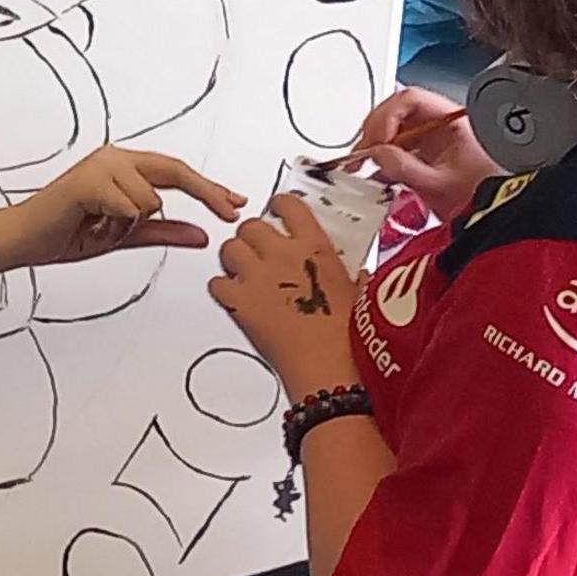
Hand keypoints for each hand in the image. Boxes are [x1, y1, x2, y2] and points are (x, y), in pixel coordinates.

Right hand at [17, 147, 244, 265]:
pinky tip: (89, 224)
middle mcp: (114, 157)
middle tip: (230, 213)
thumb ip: (164, 232)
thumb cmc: (67, 233)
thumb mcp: (126, 235)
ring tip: (99, 227)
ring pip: (150, 199)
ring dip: (130, 224)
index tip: (236, 202)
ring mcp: (101, 165)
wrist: (24, 240)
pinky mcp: (89, 180)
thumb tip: (202, 235)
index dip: (208, 187)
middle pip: (175, 170)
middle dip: (207, 192)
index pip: (175, 172)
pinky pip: (129, 208)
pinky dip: (115, 226)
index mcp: (122, 166)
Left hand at [209, 195, 360, 397]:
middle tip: (259, 251)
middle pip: (251, 225)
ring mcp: (257, 278)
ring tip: (244, 273)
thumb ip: (352, 276)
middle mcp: (282, 255)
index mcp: (314, 247)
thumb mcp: (359, 295)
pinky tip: (235, 298)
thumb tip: (360, 275)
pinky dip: (222, 289)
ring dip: (234, 259)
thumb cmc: (348, 338)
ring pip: (229, 248)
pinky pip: (216, 283)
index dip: (278, 206)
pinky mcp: (238, 303)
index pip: (288, 205)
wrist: (329, 370)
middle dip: (252, 237)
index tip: (275, 210)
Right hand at [357, 87, 496, 221]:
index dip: (387, 115)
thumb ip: (404, 167)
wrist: (496, 215)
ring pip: (395, 129)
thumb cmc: (481, 196)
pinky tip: (376, 172)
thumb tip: (376, 154)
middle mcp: (440, 125)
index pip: (410, 99)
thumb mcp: (438, 183)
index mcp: (450, 121)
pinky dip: (383, 157)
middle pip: (398, 112)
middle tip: (364, 151)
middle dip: (375, 130)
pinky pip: (398, 147)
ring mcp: (433, 139)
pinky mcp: (426, 155)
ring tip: (363, 162)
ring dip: (375, 144)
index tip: (377, 139)